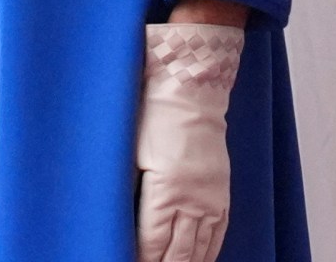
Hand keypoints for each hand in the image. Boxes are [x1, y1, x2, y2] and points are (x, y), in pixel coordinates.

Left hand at [136, 21, 243, 261]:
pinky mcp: (222, 193)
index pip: (152, 243)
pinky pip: (219, 234)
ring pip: (201, 249)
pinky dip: (209, 252)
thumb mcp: (129, 153)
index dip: (140, 260)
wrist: (189, 91)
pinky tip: (200, 261)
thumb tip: (113, 217)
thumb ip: (125, 189)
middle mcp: (194, 202)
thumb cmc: (152, 117)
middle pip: (179, 253)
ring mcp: (211, 199)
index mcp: (166, 192)